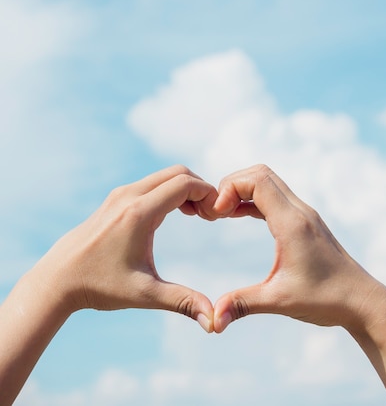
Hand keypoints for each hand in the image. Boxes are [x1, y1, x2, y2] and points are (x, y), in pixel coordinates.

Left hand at [34, 165, 216, 328]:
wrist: (58, 279)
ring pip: (164, 176)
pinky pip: (151, 183)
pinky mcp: (116, 198)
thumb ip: (182, 302)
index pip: (184, 184)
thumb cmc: (100, 286)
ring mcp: (121, 194)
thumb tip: (213, 322)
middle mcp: (129, 196)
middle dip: (200, 188)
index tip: (218, 216)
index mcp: (139, 213)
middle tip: (210, 215)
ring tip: (197, 216)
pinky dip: (170, 190)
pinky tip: (176, 214)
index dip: (208, 194)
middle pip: (177, 173)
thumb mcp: (144, 294)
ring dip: (185, 189)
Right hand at [206, 165, 385, 405]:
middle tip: (215, 211)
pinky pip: (274, 196)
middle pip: (260, 173)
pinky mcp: (305, 220)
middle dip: (231, 184)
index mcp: (292, 223)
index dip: (230, 189)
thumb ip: (242, 305)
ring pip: (268, 181)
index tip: (215, 214)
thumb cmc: (325, 300)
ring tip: (222, 213)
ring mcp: (304, 213)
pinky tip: (238, 214)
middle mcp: (299, 211)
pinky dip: (253, 198)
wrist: (362, 301)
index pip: (257, 181)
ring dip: (242, 189)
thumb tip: (212, 320)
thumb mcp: (279, 301)